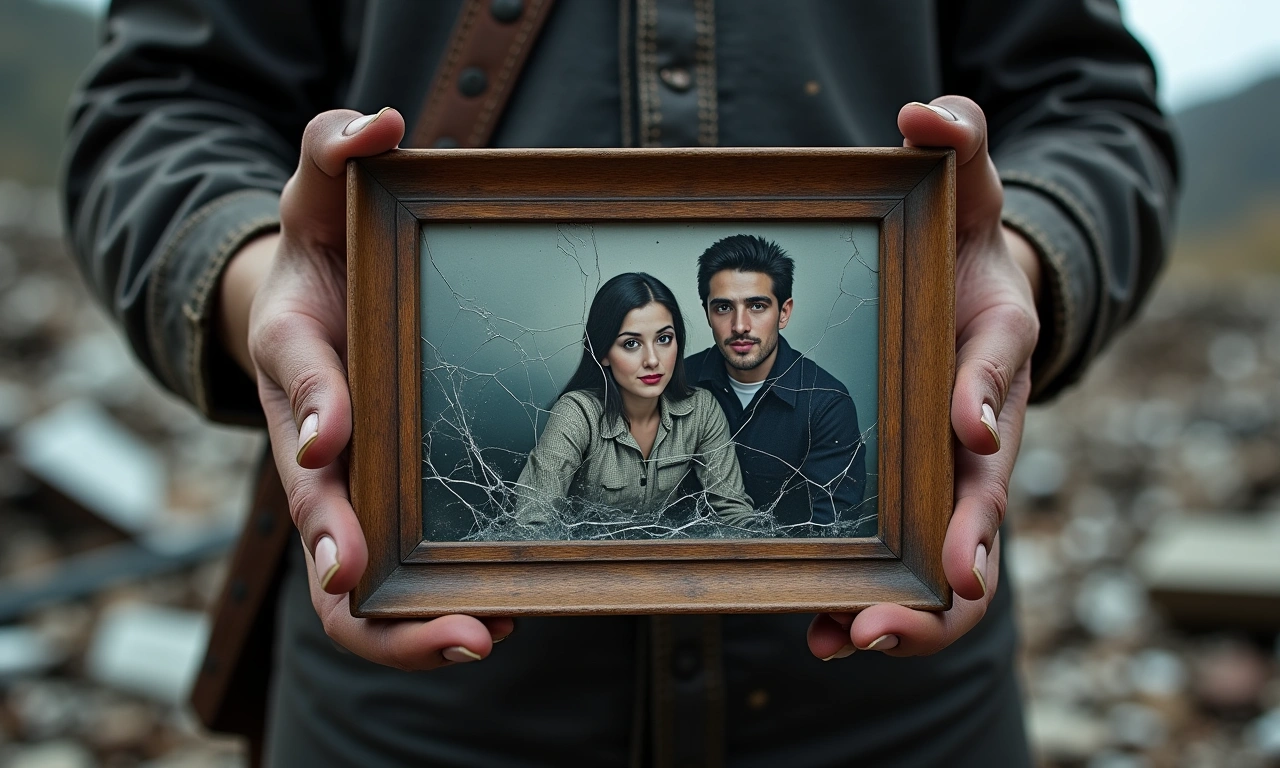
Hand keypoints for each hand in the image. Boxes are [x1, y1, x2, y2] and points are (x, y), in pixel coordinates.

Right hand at [217, 109, 511, 668]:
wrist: (312, 301)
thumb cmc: (321, 250)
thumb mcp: (318, 190)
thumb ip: (333, 148)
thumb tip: (380, 123)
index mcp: (298, 368)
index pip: (300, 394)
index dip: (318, 416)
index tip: (336, 438)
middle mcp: (317, 445)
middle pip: (322, 532)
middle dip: (367, 582)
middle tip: (444, 622)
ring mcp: (349, 486)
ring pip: (352, 583)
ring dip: (408, 622)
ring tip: (483, 633)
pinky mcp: (382, 505)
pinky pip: (396, 575)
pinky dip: (435, 606)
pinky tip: (504, 614)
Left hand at [808, 97, 1040, 657]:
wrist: (974, 297)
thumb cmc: (966, 248)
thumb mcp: (968, 187)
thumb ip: (959, 142)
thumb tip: (923, 112)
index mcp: (997, 349)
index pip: (998, 373)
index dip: (984, 400)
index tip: (966, 428)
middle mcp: (984, 428)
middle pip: (985, 505)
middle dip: (958, 555)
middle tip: (919, 594)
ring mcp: (950, 476)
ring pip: (949, 562)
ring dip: (908, 609)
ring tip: (847, 637)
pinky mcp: (914, 499)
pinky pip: (904, 566)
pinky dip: (871, 604)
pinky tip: (821, 631)